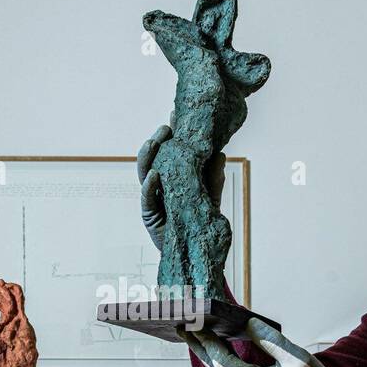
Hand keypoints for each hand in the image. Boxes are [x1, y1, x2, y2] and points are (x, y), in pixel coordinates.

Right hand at [137, 124, 226, 251]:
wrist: (195, 252)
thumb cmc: (200, 224)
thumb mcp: (211, 198)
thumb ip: (214, 178)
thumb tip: (222, 153)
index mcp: (174, 177)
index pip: (170, 151)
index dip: (172, 134)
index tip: (176, 114)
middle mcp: (161, 185)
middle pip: (154, 158)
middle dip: (158, 140)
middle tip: (165, 127)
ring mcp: (153, 198)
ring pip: (145, 173)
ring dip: (148, 156)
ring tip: (155, 142)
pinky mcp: (150, 216)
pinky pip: (146, 199)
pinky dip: (149, 187)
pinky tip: (154, 175)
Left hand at [178, 318, 352, 366]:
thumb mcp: (294, 357)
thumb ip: (269, 339)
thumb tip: (248, 323)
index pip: (222, 362)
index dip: (208, 342)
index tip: (195, 326)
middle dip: (200, 348)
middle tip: (184, 329)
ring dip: (208, 355)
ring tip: (195, 337)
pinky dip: (221, 362)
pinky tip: (215, 350)